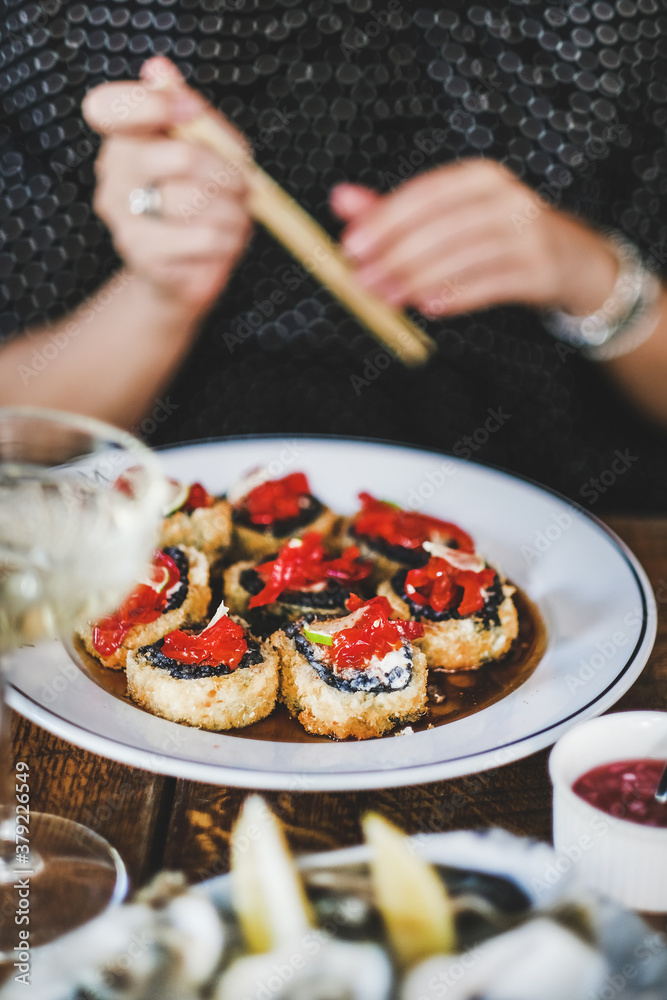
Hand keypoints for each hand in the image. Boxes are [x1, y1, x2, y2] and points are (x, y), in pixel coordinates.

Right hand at [83, 57, 251, 315]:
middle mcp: (112, 177)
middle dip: (228, 171)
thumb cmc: (199, 205)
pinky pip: (204, 238)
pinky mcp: (143, 256)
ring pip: (198, 201)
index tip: (192, 112)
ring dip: (234, 210)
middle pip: (181, 156)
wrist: (183, 275)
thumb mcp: (206, 150)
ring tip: (235, 216)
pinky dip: (228, 239)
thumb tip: (158, 67)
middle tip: (242, 184)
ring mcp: (123, 219)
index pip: (107, 108)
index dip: (153, 104)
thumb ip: (189, 111)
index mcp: (121, 141)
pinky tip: (224, 241)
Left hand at [331, 160, 617, 318]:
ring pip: (464, 256)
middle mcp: (507, 198)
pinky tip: (428, 306)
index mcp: (479, 178)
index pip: (426, 194)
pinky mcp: (539, 270)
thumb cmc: (495, 234)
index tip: (352, 246)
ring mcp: (528, 234)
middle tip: (362, 281)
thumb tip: (339, 198)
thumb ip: (394, 210)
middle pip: (443, 226)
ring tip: (387, 298)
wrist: (568, 258)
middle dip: (397, 256)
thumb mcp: (449, 216)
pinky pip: (491, 285)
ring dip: (419, 280)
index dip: (386, 220)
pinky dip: (457, 296)